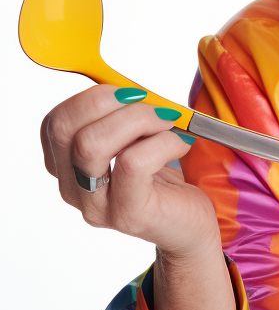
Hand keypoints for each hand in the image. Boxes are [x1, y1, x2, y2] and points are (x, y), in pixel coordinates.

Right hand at [40, 84, 216, 255]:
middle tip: (152, 104)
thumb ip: (123, 116)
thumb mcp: (137, 139)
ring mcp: (98, 206)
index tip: (131, 93)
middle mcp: (74, 189)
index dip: (92, 97)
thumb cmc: (164, 177)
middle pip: (65, 129)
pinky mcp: (128, 215)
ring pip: (92, 145)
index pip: (56, 123)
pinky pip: (133, 163)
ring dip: (138, 120)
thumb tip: (127, 86)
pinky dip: (164, 142)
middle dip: (111, 102)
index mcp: (69, 167)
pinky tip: (181, 145)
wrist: (190, 223)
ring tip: (169, 123)